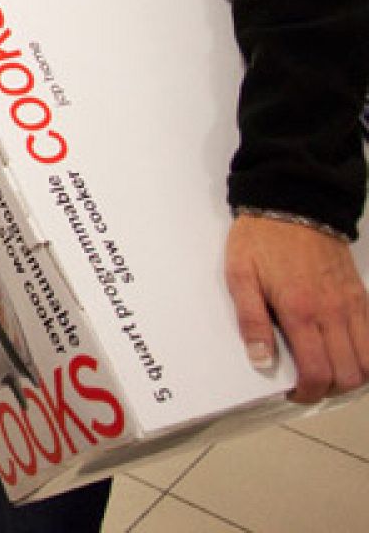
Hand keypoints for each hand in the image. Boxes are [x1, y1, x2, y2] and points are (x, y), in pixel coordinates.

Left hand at [225, 212, 368, 402]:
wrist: (293, 203)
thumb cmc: (262, 238)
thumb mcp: (240, 276)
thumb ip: (251, 320)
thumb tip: (260, 359)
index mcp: (300, 310)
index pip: (318, 372)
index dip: (308, 393)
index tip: (294, 392)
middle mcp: (333, 312)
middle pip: (350, 375)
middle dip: (331, 389)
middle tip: (309, 383)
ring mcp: (352, 304)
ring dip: (352, 375)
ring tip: (328, 370)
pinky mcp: (361, 295)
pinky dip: (366, 353)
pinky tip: (344, 350)